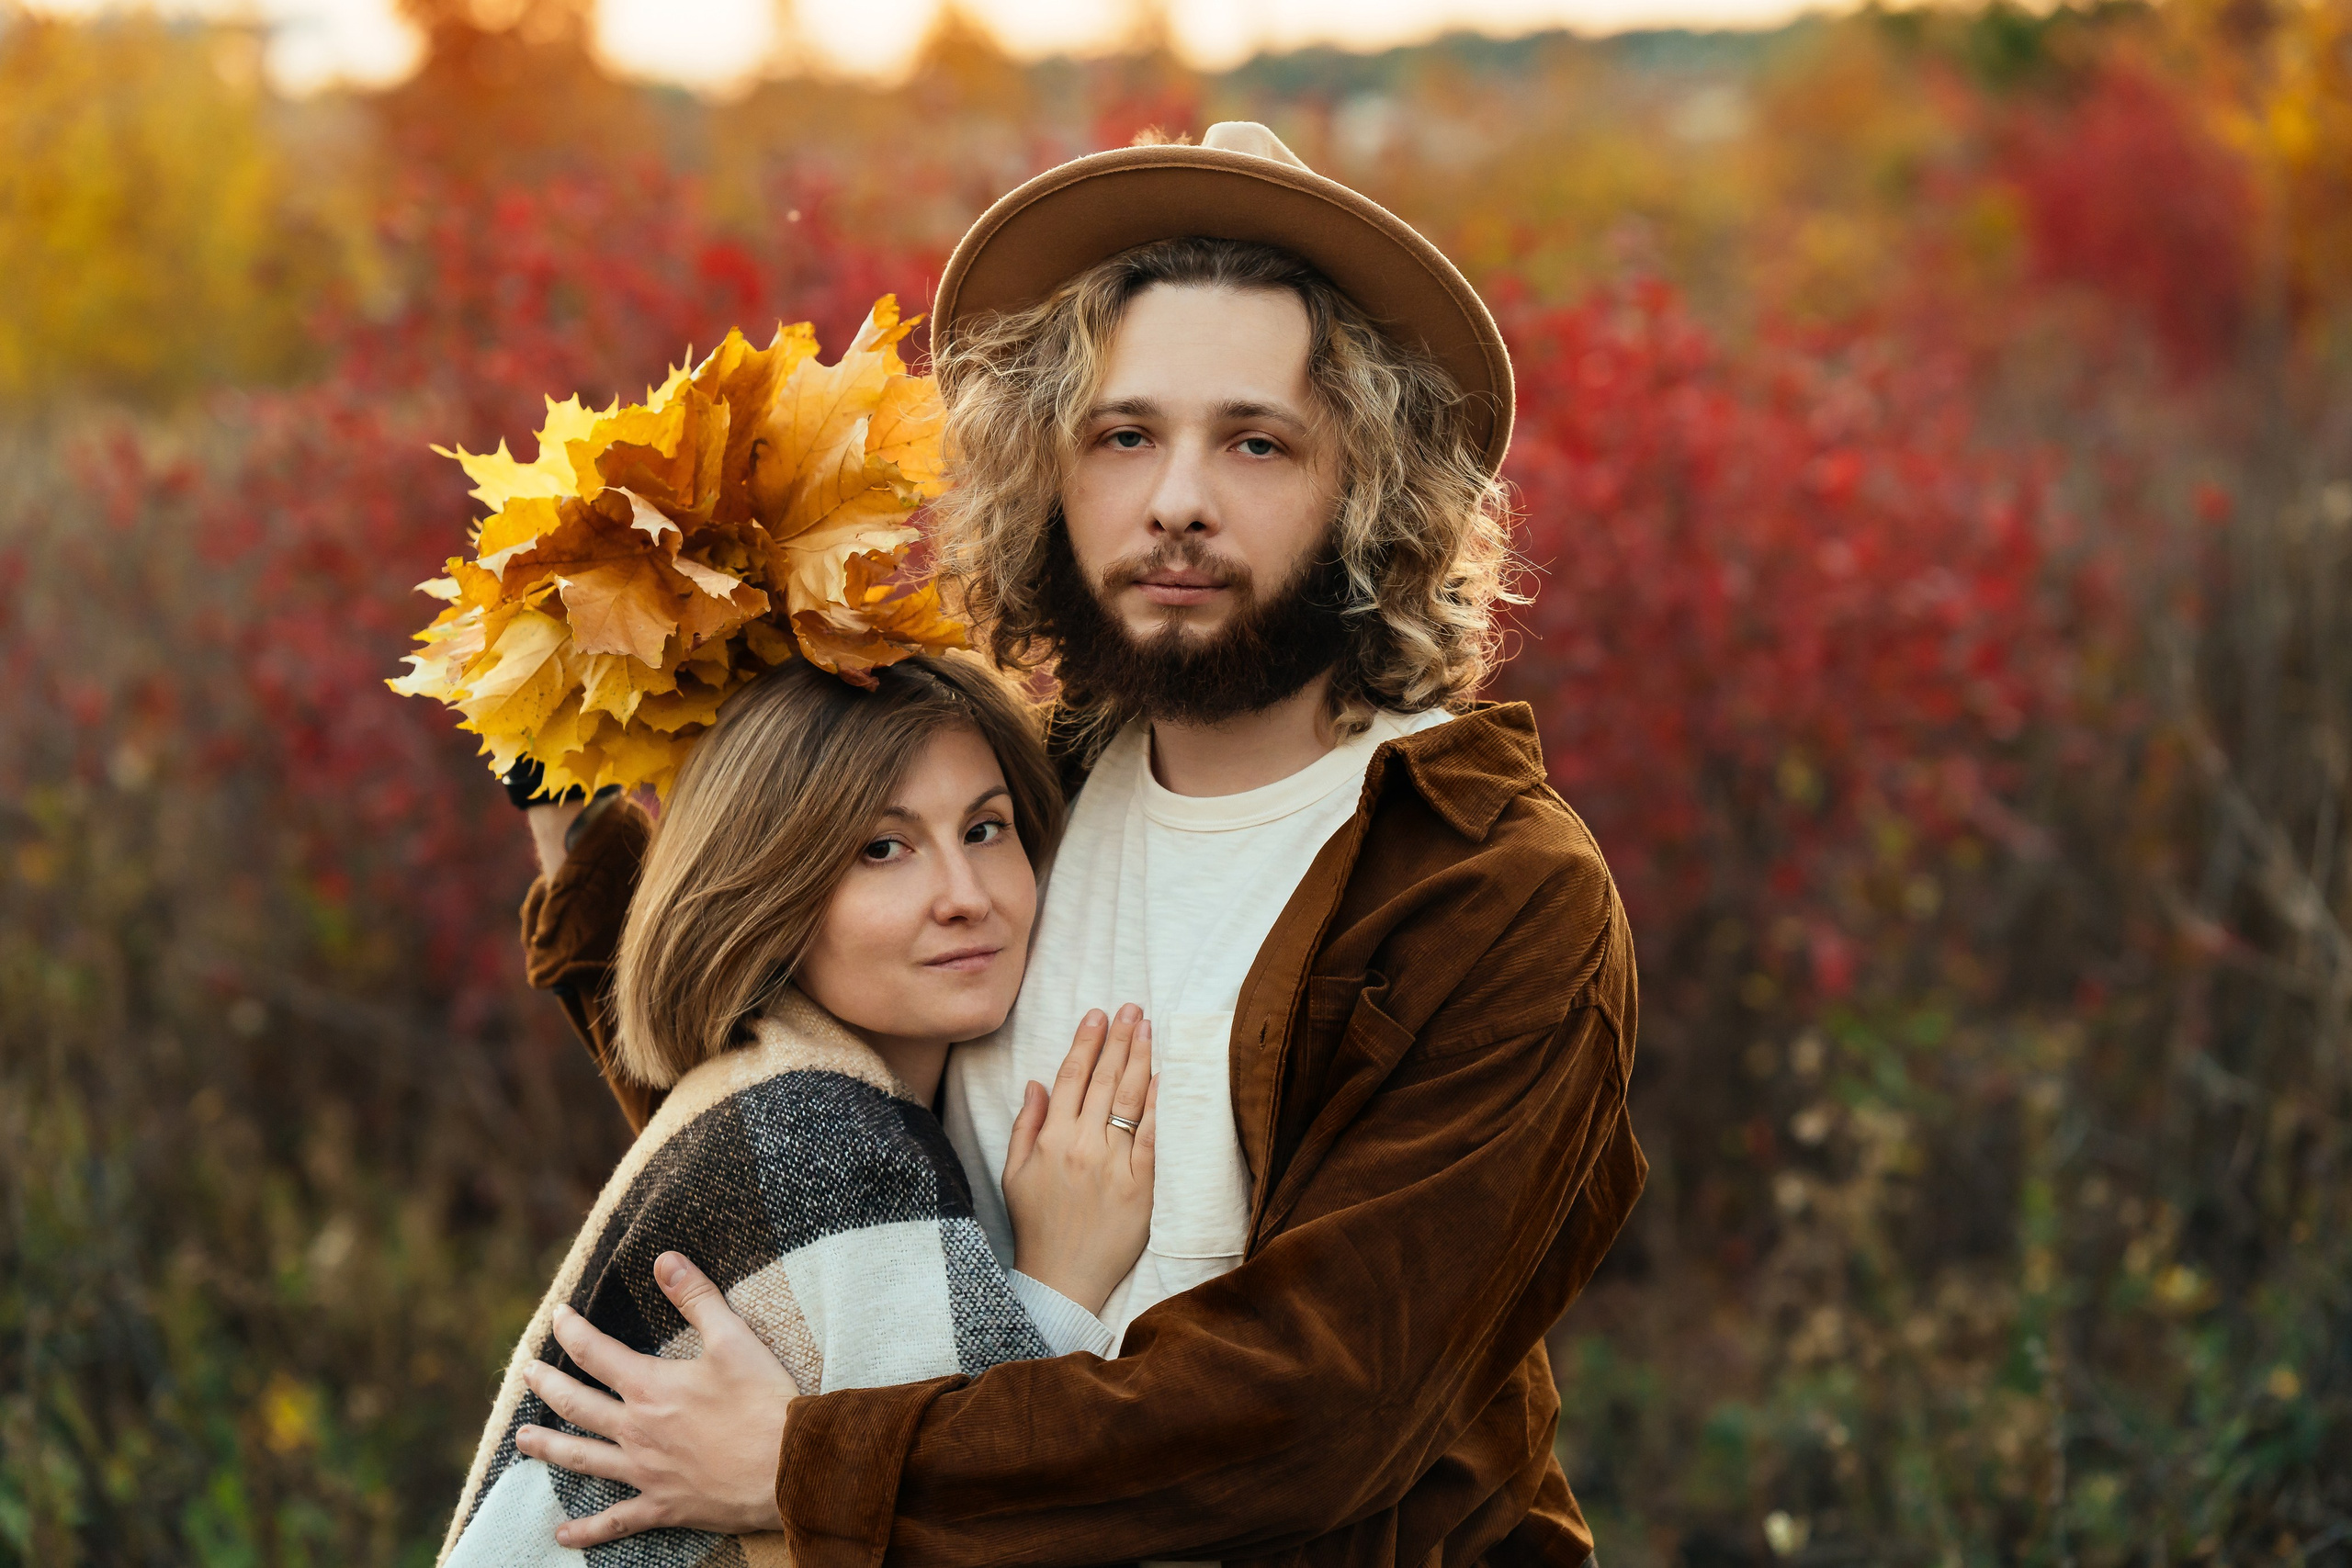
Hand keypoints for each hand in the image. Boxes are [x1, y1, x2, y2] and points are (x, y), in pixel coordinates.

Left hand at [513, 1251, 794, 1545]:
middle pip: (577, 1404)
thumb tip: (664, 1259)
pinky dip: (586, 1531)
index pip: (595, 1353)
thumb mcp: (735, 1338)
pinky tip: (562, 1535)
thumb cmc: (764, 1401)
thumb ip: (696, 1297)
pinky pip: (616, 1521)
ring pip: (583, 1459)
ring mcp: (646, 1471)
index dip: (572, 1331)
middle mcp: (637, 1430)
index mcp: (651, 1387)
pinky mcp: (663, 1505)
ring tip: (521, 1440)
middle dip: (548, 1385)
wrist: (791, 1466)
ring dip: (549, 1447)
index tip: (558, 1317)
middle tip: (526, 1374)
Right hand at [1001, 1004, 1157, 1313]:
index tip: (1098, 1014)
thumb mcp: (1014, 1174)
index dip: (1086, 1042)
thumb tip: (1036, 1082)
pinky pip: (1151, 1137)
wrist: (1061, 1280)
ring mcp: (1113, 1165)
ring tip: (1148, 1028)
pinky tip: (1161, 1078)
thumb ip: (1026, 1125)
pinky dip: (1156, 1105)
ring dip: (1140, 1059)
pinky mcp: (1140, 1186)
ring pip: (1130, 1101)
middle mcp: (1082, 1146)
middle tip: (1132, 1008)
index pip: (1071, 1077)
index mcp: (1051, 1140)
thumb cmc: (1036, 1227)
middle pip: (1105, 1080)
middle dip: (1119, 1039)